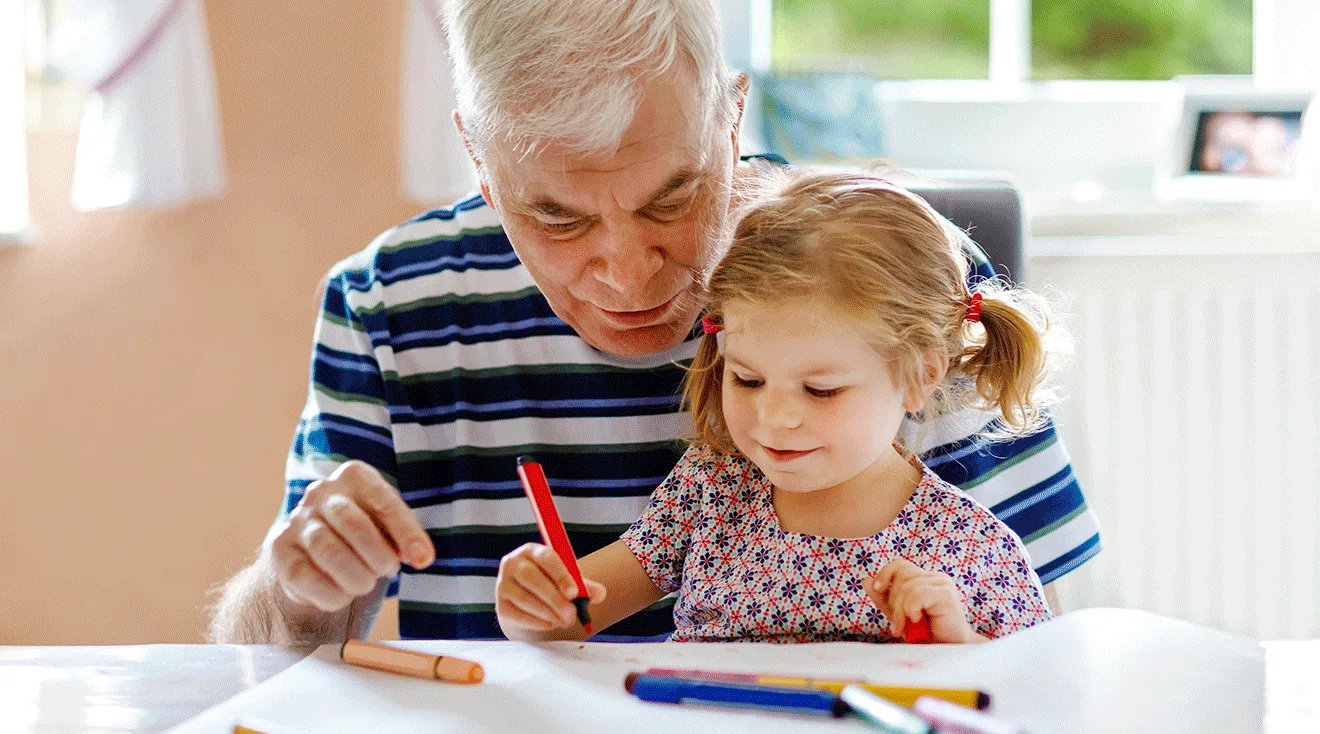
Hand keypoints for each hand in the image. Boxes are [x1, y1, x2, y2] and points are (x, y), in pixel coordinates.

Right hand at [270, 460, 433, 611]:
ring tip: (366, 583)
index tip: (422, 559)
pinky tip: (343, 593)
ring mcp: (296, 521)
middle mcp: (320, 492)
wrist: (315, 551)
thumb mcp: (389, 525)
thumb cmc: (364, 532)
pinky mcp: (281, 551)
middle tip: (388, 571)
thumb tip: (422, 557)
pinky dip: (333, 594)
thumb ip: (406, 537)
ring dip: (356, 576)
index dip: (406, 533)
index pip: (383, 501)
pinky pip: (308, 578)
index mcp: (353, 476)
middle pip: (354, 525)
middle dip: (378, 556)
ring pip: (329, 552)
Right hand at [496, 543, 606, 637]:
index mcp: (532, 550)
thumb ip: (584, 585)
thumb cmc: (550, 584)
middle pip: (532, 578)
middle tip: (571, 614)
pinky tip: (550, 624)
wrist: (528, 598)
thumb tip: (600, 593)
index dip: (561, 575)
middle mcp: (513, 563)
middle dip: (554, 599)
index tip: (574, 593)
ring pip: (525, 598)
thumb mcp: (567, 580)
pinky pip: (518, 615)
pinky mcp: (501, 605)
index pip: (546, 558)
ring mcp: (503, 584)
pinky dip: (536, 622)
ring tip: (564, 621)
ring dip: (548, 613)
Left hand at [868, 559, 977, 643]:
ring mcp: (942, 584)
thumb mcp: (899, 615)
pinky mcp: (946, 594)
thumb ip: (884, 599)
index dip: (885, 573)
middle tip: (898, 624)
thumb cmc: (926, 634)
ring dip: (900, 610)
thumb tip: (866, 580)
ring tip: (904, 628)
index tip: (878, 589)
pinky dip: (911, 609)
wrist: (947, 650)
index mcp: (925, 578)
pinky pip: (917, 594)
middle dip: (893, 601)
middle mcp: (935, 577)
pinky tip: (917, 621)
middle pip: (901, 575)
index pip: (900, 564)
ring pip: (907, 586)